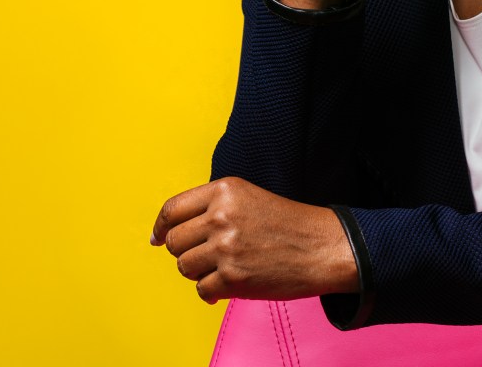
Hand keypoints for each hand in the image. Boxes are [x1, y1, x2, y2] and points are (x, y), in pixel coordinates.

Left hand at [150, 177, 357, 303]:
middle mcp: (222, 215)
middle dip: (187, 251)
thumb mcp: (249, 198)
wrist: (324, 247)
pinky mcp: (232, 277)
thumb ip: (210, 208)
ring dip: (201, 272)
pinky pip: (202, 289)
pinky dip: (214, 291)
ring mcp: (226, 247)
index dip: (161, 227)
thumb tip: (160, 236)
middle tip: (210, 255)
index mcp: (225, 190)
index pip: (172, 209)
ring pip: (184, 266)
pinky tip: (234, 282)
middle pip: (173, 242)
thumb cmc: (289, 224)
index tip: (158, 238)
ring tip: (227, 266)